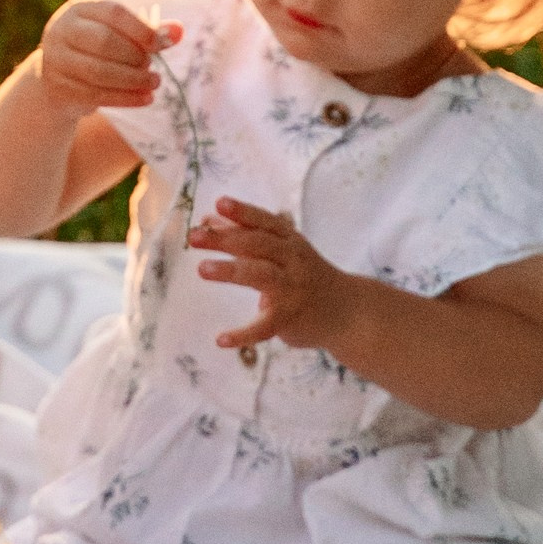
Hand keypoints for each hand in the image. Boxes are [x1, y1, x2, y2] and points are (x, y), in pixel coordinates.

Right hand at [36, 0, 179, 117]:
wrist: (58, 77)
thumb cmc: (96, 48)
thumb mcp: (118, 33)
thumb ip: (147, 32)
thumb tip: (178, 31)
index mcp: (80, 9)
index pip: (114, 13)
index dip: (142, 29)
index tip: (162, 44)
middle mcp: (62, 30)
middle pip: (104, 42)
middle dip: (135, 56)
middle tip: (152, 66)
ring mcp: (56, 60)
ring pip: (99, 72)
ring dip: (133, 80)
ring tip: (154, 83)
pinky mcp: (59, 87)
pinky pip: (96, 95)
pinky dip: (126, 99)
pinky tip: (146, 99)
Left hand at [190, 196, 350, 355]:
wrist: (348, 312)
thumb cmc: (306, 275)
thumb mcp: (284, 250)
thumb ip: (247, 236)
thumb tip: (208, 219)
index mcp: (290, 241)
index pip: (264, 222)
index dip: (243, 212)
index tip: (219, 203)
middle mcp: (293, 261)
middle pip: (257, 244)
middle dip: (225, 238)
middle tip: (194, 237)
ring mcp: (292, 289)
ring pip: (260, 275)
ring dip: (231, 270)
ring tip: (202, 269)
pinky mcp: (290, 318)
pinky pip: (264, 326)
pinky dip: (242, 333)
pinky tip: (220, 339)